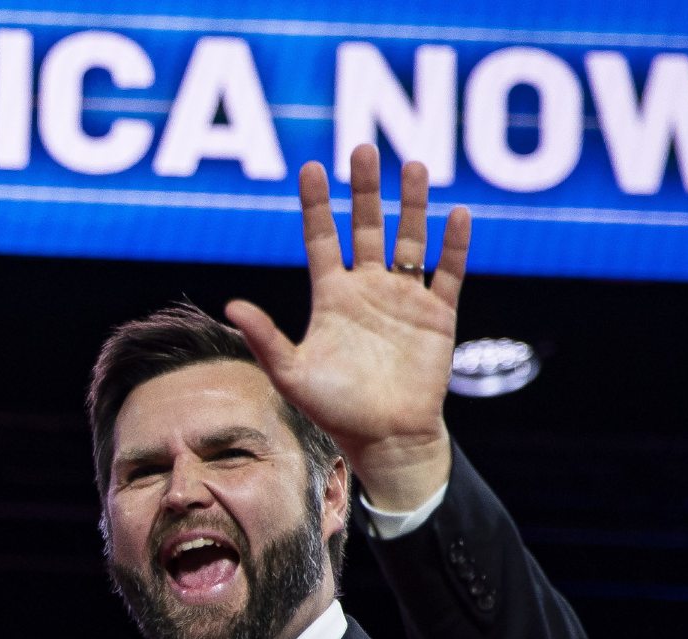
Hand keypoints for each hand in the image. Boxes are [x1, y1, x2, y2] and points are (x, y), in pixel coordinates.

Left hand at [225, 144, 471, 510]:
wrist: (387, 440)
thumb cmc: (336, 411)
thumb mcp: (292, 374)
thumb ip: (265, 338)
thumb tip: (231, 306)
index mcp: (332, 297)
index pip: (323, 238)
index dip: (317, 203)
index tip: (312, 167)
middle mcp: (368, 289)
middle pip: (366, 226)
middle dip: (365, 189)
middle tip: (363, 149)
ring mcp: (404, 299)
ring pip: (410, 240)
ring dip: (412, 205)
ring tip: (413, 166)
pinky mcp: (438, 315)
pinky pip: (448, 272)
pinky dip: (454, 245)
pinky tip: (456, 215)